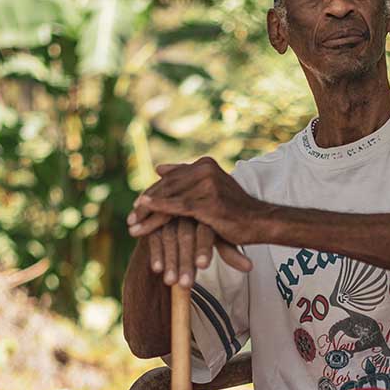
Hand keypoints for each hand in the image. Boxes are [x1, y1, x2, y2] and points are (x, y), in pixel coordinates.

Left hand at [126, 156, 267, 245]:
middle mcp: (205, 170)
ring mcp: (207, 184)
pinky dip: (159, 212)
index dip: (152, 192)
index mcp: (204, 164)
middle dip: (146, 203)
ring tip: (133, 225)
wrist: (259, 221)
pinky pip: (177, 207)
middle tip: (130, 217)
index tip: (136, 206)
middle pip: (167, 186)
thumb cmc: (234, 208)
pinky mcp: (208, 201)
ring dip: (148, 212)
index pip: (171, 178)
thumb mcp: (210, 187)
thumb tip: (158, 168)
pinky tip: (145, 219)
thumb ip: (185, 176)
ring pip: (169, 197)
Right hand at [137, 216, 252, 287]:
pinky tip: (156, 269)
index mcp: (206, 211)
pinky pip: (154, 237)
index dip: (204, 249)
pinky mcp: (154, 220)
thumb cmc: (207, 230)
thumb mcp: (220, 238)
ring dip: (170, 261)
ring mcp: (169, 214)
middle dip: (185, 261)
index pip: (205, 231)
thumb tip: (250, 267)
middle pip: (186, 235)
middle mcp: (187, 210)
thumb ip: (231, 252)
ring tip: (171, 282)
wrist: (184, 215)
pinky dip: (155, 253)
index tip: (203, 266)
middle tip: (186, 284)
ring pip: (169, 237)